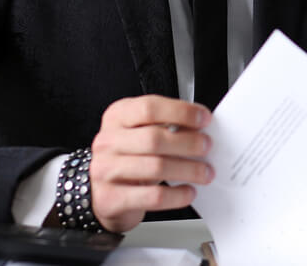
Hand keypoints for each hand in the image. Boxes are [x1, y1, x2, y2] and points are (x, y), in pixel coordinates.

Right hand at [88, 95, 214, 232]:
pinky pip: (153, 196)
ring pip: (155, 167)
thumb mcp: (140, 132)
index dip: (181, 112)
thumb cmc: (127, 156)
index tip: (203, 118)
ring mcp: (106, 170)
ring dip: (188, 170)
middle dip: (188, 142)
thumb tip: (201, 128)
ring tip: (204, 172)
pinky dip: (177, 195)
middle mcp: (108, 141)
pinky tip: (188, 192)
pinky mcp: (111, 199)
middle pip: (154, 138)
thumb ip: (166, 125)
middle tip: (207, 146)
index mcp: (118, 117)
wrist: (99, 192)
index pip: (149, 108)